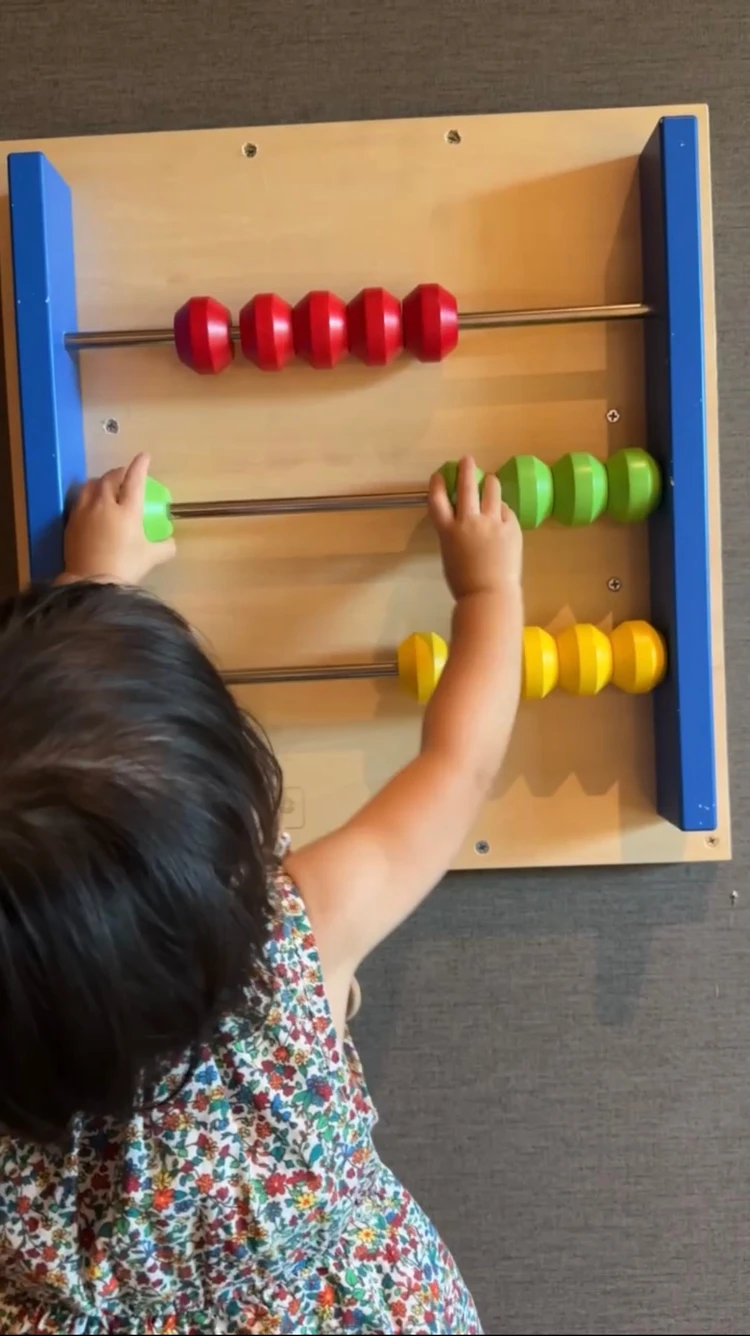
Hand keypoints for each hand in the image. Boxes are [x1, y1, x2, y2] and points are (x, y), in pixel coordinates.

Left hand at [63, 453, 175, 584]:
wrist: (91, 582)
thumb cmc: (125, 567)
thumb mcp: (151, 558)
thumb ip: (165, 547)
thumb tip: (171, 542)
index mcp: (127, 510)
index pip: (134, 479)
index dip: (140, 465)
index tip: (144, 456)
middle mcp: (105, 504)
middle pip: (110, 478)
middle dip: (120, 472)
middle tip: (125, 476)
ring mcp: (85, 511)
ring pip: (91, 485)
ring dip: (101, 481)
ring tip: (106, 486)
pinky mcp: (71, 521)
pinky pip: (80, 499)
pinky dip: (88, 495)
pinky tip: (91, 504)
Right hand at [428, 455, 521, 599]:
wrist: (489, 595)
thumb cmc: (464, 583)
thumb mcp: (450, 554)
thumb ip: (455, 533)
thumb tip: (466, 518)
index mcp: (447, 531)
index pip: (438, 499)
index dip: (438, 484)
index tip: (440, 475)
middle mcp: (468, 521)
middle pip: (466, 486)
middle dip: (466, 469)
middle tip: (467, 459)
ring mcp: (492, 522)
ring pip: (492, 490)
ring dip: (489, 482)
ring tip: (490, 480)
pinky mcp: (511, 527)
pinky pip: (506, 511)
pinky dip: (502, 510)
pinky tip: (502, 515)